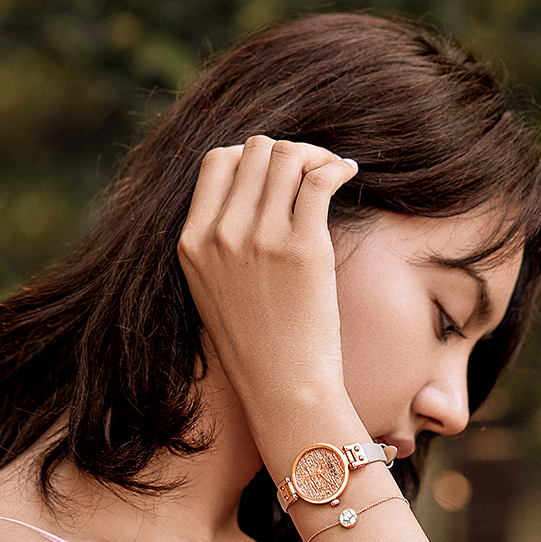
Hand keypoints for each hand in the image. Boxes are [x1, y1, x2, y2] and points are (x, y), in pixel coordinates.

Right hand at [178, 137, 358, 438]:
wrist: (283, 391)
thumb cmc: (257, 348)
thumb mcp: (214, 292)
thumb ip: (219, 241)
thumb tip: (251, 187)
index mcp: (191, 244)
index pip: (216, 162)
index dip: (250, 157)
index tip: (276, 176)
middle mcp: (221, 236)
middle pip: (255, 150)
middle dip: (288, 154)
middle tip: (311, 173)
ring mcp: (261, 240)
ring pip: (289, 156)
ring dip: (316, 157)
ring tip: (333, 174)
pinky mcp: (303, 248)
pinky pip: (321, 178)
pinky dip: (338, 167)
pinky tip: (349, 175)